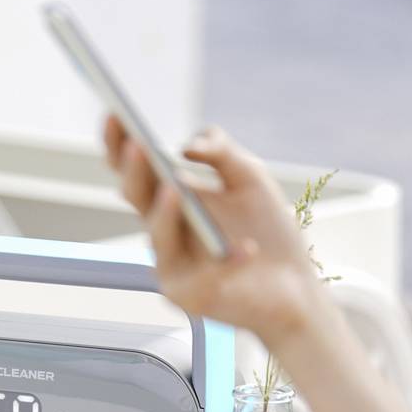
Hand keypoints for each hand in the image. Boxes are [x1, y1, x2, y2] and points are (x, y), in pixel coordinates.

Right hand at [103, 113, 325, 346]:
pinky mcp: (190, 297)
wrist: (295, 287)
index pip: (136, 168)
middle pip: (135, 197)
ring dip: (164, 213)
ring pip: (157, 236)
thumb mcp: (251, 179)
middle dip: (134, 171)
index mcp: (171, 198)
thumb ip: (222, 152)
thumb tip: (186, 147)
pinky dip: (227, 262)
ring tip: (175, 191)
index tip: (117, 114)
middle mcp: (163, 229)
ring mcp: (171, 264)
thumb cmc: (268, 233)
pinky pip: (202, 277)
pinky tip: (247, 250)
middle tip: (139, 147)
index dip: (120, 143)